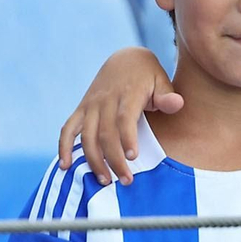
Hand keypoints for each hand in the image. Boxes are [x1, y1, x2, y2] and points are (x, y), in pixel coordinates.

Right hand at [56, 47, 182, 184]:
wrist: (125, 59)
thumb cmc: (148, 75)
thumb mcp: (161, 80)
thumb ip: (167, 95)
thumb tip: (177, 103)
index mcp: (127, 93)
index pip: (124, 118)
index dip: (127, 137)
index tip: (133, 156)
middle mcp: (105, 100)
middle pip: (105, 133)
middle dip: (114, 159)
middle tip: (126, 181)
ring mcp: (90, 105)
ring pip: (87, 136)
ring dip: (93, 160)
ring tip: (105, 182)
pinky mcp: (81, 110)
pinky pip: (68, 129)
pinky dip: (64, 147)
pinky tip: (64, 166)